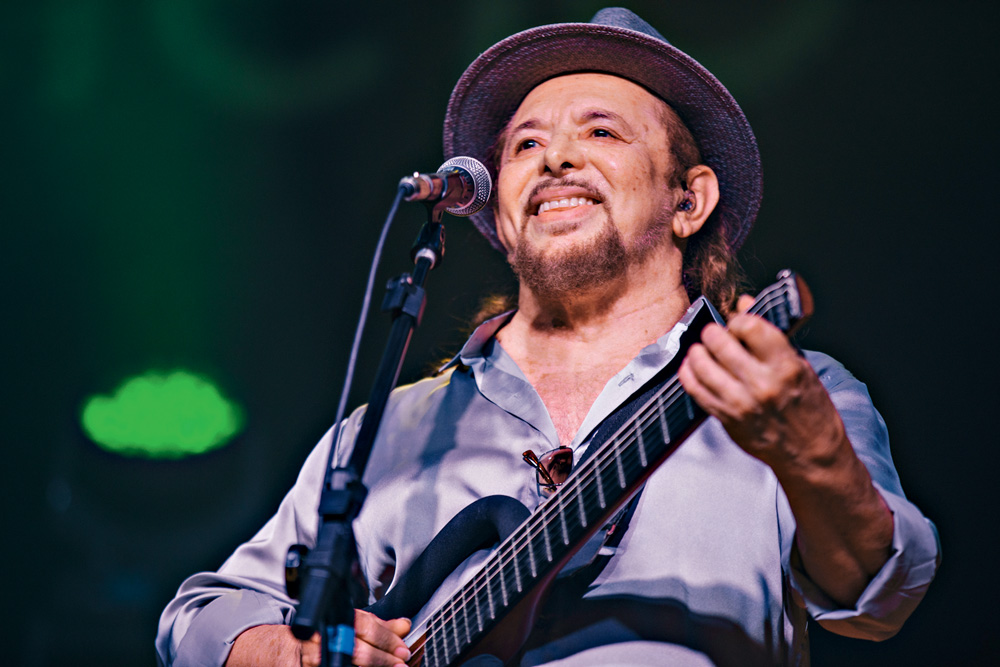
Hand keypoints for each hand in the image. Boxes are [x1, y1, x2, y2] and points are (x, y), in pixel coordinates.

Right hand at [227, 610, 410, 666]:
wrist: (264, 649)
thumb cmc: (308, 638)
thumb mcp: (341, 626)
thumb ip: (373, 627)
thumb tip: (403, 626)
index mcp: (330, 618)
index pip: (362, 623)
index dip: (385, 636)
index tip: (403, 649)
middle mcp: (317, 635)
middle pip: (353, 647)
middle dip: (380, 658)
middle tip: (400, 664)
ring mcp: (303, 657)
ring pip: (340, 663)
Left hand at [678, 295, 841, 469]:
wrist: (811, 453)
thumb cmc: (810, 408)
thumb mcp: (800, 365)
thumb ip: (769, 335)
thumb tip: (745, 303)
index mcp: (786, 366)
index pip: (750, 326)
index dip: (738, 320)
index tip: (738, 323)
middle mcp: (762, 384)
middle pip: (720, 344)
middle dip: (712, 333)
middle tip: (713, 333)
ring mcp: (741, 403)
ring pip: (703, 366)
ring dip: (697, 352)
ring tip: (700, 349)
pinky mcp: (727, 419)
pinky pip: (696, 391)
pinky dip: (689, 375)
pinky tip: (691, 368)